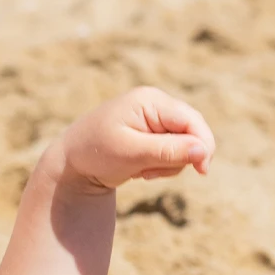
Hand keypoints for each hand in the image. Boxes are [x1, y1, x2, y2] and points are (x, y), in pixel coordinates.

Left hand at [54, 86, 214, 193]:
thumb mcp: (131, 154)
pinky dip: (161, 166)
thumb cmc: (95, 153)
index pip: (191, 120)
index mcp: (150, 101)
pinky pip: (173, 153)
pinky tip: (140, 170)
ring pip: (185, 146)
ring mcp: (155, 119)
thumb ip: (167, 151)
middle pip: (192, 132)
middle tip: (151, 174)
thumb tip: (202, 151)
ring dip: (168, 166)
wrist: (72, 162)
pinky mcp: (153, 135)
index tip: (202, 171)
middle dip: (179, 158)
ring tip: (140, 171)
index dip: (202, 144)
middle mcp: (156, 105)